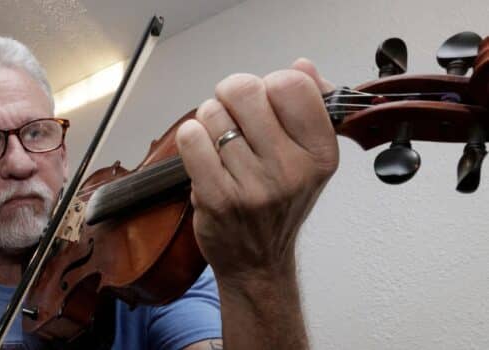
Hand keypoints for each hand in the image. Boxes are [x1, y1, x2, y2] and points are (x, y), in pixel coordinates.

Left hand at [176, 58, 337, 282]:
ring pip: (212, 113)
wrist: (258, 262)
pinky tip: (203, 152)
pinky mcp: (218, 198)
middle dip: (231, 95)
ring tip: (221, 143)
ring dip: (210, 121)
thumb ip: (309, 107)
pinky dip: (191, 137)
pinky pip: (191, 138)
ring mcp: (254, 186)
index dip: (270, 84)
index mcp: (320, 153)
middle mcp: (291, 170)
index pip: (291, 84)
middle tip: (233, 115)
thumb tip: (301, 65)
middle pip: (245, 90)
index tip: (265, 102)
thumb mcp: (310, 158)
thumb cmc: (280, 205)